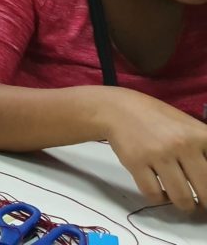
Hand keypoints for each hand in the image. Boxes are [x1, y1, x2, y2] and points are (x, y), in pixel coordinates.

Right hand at [102, 89, 206, 211]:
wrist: (118, 109)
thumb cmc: (157, 119)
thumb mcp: (188, 127)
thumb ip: (204, 149)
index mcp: (200, 135)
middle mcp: (182, 145)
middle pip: (205, 190)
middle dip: (205, 204)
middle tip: (202, 206)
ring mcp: (158, 154)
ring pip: (181, 197)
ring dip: (184, 205)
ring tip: (183, 202)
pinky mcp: (136, 162)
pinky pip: (153, 194)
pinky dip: (159, 198)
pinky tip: (160, 192)